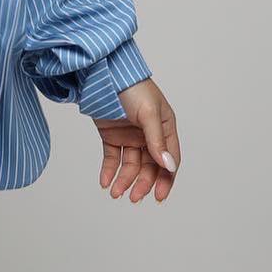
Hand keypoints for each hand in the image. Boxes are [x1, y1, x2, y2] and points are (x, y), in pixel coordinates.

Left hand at [91, 78, 179, 202]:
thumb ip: (157, 141)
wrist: (102, 74)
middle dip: (142, 183)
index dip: (165, 179)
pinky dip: (109, 170)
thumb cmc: (132, 88)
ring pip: (130, 165)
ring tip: (115, 192)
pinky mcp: (111, 135)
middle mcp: (149, 134)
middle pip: (149, 166)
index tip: (157, 196)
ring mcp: (130, 135)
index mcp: (165, 128)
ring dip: (124, 180)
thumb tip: (168, 166)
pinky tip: (105, 181)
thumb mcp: (148, 114)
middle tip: (133, 198)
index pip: (169, 160)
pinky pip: (112, 157)